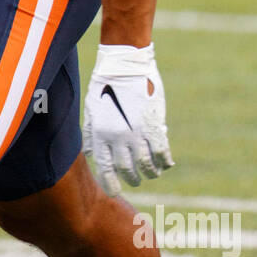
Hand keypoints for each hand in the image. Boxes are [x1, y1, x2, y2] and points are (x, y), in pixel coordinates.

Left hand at [83, 43, 173, 195]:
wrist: (124, 64)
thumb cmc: (104, 84)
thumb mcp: (91, 110)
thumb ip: (90, 133)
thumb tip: (90, 154)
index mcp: (100, 134)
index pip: (105, 168)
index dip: (111, 184)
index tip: (116, 192)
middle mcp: (117, 137)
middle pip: (127, 169)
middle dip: (132, 178)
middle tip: (136, 180)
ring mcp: (137, 132)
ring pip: (146, 164)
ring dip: (150, 173)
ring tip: (152, 174)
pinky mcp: (154, 125)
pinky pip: (161, 152)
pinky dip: (164, 162)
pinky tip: (166, 165)